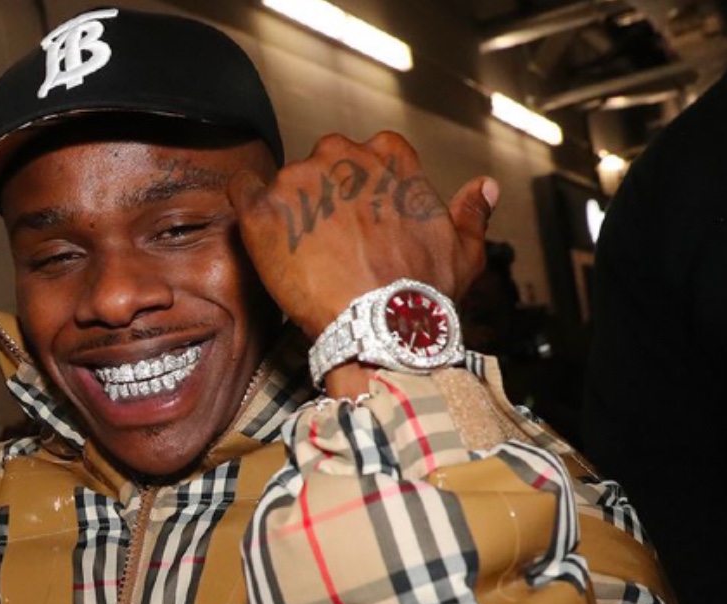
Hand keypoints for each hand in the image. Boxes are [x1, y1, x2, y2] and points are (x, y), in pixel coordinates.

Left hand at [227, 131, 496, 340]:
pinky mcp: (263, 209)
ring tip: (298, 251)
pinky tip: (260, 233)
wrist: (380, 327)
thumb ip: (471, 211)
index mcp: (389, 157)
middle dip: (325, 193)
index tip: (363, 218)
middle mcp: (343, 155)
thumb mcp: (464, 250)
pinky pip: (242, 191)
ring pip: (286, 181)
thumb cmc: (423, 292)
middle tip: (330, 240)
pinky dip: (247, 206)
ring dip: (290, 208)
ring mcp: (300, 179)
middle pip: (325, 162)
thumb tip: (485, 186)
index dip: (365, 187)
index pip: (370, 153)